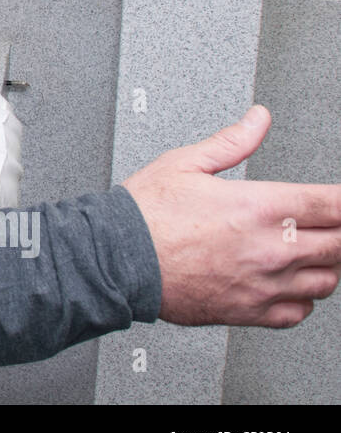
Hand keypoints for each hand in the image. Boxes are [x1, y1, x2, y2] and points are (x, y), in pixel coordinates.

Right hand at [123, 105, 340, 327]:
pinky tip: (290, 284)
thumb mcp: (184, 162)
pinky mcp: (250, 312)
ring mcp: (263, 284)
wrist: (115, 260)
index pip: (334, 203)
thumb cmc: (144, 215)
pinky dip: (303, 298)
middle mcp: (270, 248)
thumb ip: (231, 142)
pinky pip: (300, 312)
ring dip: (327, 264)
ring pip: (328, 280)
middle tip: (331, 222)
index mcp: (260, 207)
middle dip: (340, 230)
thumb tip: (258, 120)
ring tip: (312, 250)